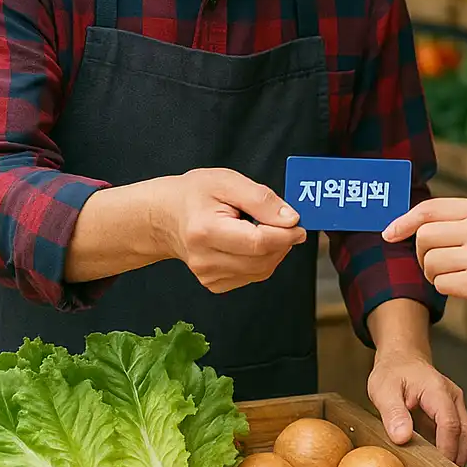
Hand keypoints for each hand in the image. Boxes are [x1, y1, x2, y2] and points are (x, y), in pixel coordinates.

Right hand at [160, 168, 305, 292]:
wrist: (167, 216)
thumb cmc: (195, 194)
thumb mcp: (228, 182)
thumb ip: (261, 199)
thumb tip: (291, 220)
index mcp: (205, 232)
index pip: (258, 242)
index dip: (285, 234)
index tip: (299, 223)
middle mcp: (205, 259)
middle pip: (263, 259)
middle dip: (283, 242)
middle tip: (287, 222)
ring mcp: (207, 276)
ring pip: (261, 270)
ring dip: (275, 251)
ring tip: (265, 228)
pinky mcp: (214, 283)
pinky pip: (253, 275)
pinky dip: (262, 260)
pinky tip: (252, 242)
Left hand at [367, 349, 466, 466]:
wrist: (402, 357)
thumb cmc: (393, 371)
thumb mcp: (383, 389)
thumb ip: (393, 413)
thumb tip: (403, 438)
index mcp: (437, 390)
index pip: (450, 425)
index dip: (446, 451)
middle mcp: (453, 398)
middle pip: (465, 434)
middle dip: (456, 459)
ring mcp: (455, 406)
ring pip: (465, 437)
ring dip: (455, 457)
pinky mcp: (452, 414)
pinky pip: (457, 436)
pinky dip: (450, 452)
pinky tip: (435, 466)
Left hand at [384, 198, 466, 324]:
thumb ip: (453, 221)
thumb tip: (405, 223)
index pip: (429, 210)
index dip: (403, 221)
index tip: (389, 233)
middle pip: (424, 236)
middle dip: (422, 253)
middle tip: (438, 262)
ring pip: (428, 261)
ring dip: (433, 273)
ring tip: (455, 274)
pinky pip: (440, 284)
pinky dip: (445, 288)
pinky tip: (465, 286)